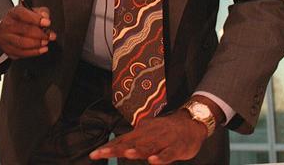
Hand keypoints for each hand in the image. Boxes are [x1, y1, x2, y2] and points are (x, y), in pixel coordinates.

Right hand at [0, 5, 55, 58]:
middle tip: (50, 36)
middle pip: (24, 30)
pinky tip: (42, 49)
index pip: (22, 14)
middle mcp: (7, 25)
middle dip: (40, 34)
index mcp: (13, 13)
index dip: (36, 19)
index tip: (47, 23)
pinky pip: (21, 53)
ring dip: (37, 44)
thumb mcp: (31, 12)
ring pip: (22, 43)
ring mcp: (6, 38)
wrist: (5, 30)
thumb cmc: (21, 21)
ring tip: (46, 42)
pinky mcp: (8, 49)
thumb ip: (41, 12)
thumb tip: (46, 17)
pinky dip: (34, 52)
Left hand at [88, 110, 207, 163]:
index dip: (108, 147)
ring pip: (148, 147)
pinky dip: (160, 157)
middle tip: (102, 154)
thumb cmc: (164, 132)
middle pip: (130, 143)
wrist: (188, 123)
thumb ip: (132, 143)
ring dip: (137, 150)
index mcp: (139, 133)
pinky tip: (153, 161)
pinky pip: (168, 154)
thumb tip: (116, 149)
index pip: (120, 141)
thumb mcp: (146, 134)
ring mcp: (162, 141)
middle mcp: (148, 135)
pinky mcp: (176, 148)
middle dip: (115, 149)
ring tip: (126, 154)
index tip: (94, 154)